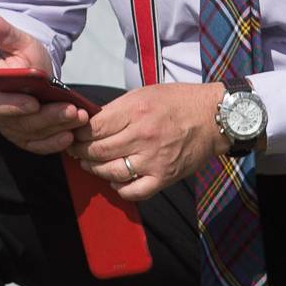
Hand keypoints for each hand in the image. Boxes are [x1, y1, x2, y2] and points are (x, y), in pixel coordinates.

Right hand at [0, 9, 86, 157]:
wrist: (35, 75)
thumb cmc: (24, 59)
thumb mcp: (17, 42)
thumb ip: (1, 32)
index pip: (0, 105)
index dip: (16, 106)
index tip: (34, 103)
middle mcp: (2, 117)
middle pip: (23, 124)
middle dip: (49, 118)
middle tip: (73, 110)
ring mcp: (16, 131)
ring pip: (36, 135)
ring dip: (59, 128)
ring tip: (80, 117)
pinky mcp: (31, 139)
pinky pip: (42, 146)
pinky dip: (56, 143)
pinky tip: (71, 135)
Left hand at [72, 82, 226, 200]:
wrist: (213, 118)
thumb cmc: (178, 102)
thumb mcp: (144, 94)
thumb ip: (117, 110)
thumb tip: (90, 122)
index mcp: (135, 112)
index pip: (94, 128)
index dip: (78, 134)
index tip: (73, 135)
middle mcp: (142, 137)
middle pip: (98, 151)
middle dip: (80, 152)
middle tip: (75, 151)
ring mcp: (153, 159)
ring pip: (111, 172)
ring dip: (95, 170)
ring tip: (90, 164)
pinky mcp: (164, 176)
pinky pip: (134, 191)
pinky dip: (120, 189)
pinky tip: (116, 181)